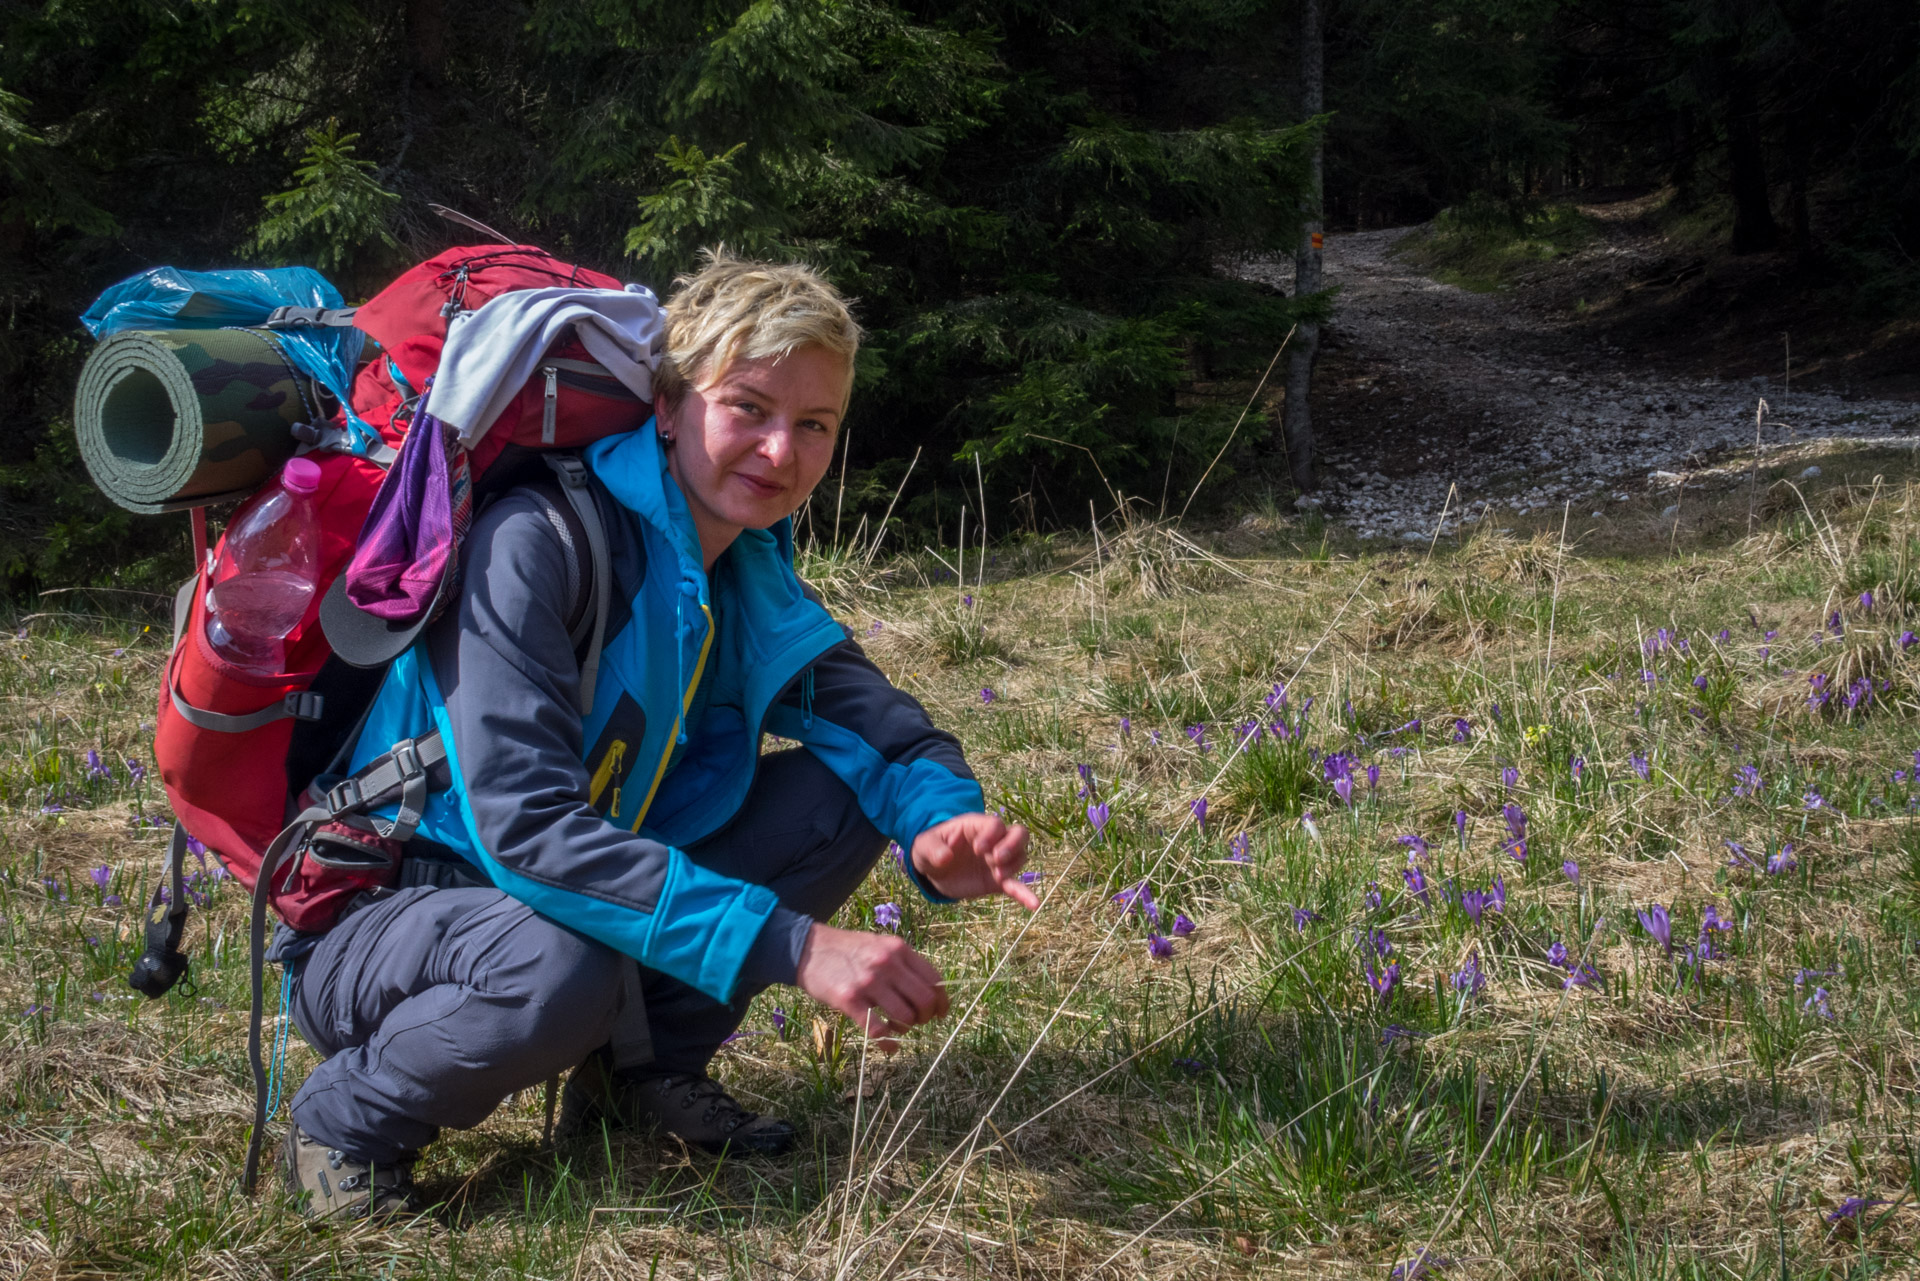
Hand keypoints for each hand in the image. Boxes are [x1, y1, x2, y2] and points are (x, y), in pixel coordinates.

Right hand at [795, 922, 949, 1050]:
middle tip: (918, 1022)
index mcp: (898, 949)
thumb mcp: (880, 945)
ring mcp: (869, 982)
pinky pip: (878, 1029)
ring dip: (906, 1029)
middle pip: (924, 1000)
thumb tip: (930, 991)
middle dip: (926, 1017)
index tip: (940, 1013)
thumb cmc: (847, 950)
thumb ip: (903, 963)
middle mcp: (887, 963)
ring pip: (905, 1017)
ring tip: (898, 1028)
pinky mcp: (850, 1000)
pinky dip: (889, 1043)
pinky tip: (889, 1045)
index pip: (934, 979)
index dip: (942, 1001)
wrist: (807, 948)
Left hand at [910, 812, 1037, 910]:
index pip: (995, 824)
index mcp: (976, 827)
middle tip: (996, 858)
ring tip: (998, 875)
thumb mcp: (924, 846)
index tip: (977, 848)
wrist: (931, 869)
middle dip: (1012, 845)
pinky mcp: (997, 882)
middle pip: (1018, 834)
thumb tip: (945, 858)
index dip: (991, 835)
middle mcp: (993, 841)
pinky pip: (1015, 886)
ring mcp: (997, 861)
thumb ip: (934, 849)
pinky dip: (1024, 894)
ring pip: (1020, 856)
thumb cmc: (930, 849)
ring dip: (1013, 865)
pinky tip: (1033, 904)